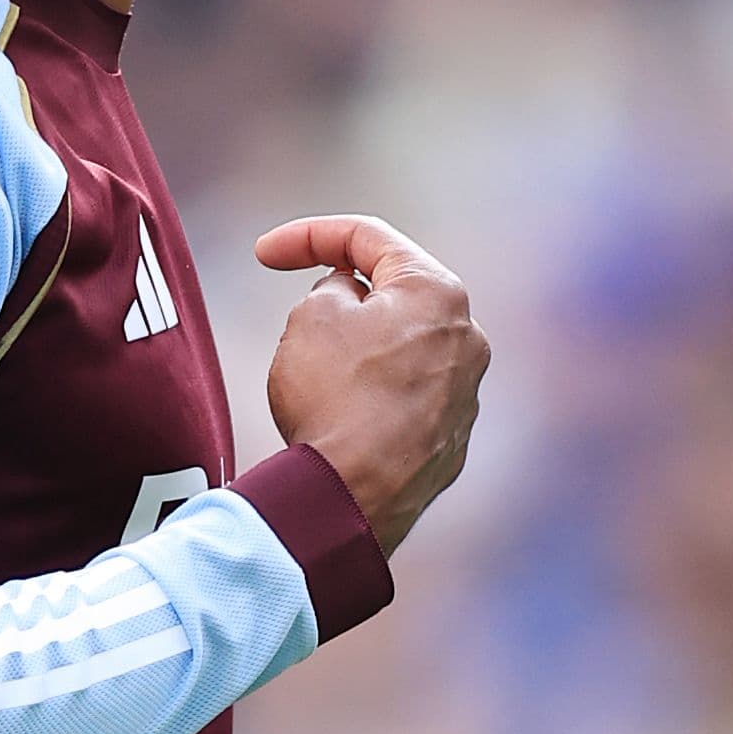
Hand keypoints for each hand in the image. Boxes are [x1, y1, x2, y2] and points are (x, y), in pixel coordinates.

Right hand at [253, 214, 487, 556]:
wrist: (349, 498)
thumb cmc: (331, 397)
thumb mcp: (310, 314)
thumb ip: (332, 289)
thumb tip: (350, 301)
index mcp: (436, 293)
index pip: (368, 238)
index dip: (307, 236)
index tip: (265, 253)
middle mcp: (467, 338)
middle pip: (393, 294)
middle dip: (343, 297)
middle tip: (298, 320)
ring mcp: (465, 393)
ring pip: (400, 348)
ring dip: (358, 349)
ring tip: (316, 380)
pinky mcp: (451, 440)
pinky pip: (405, 398)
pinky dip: (372, 396)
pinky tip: (338, 419)